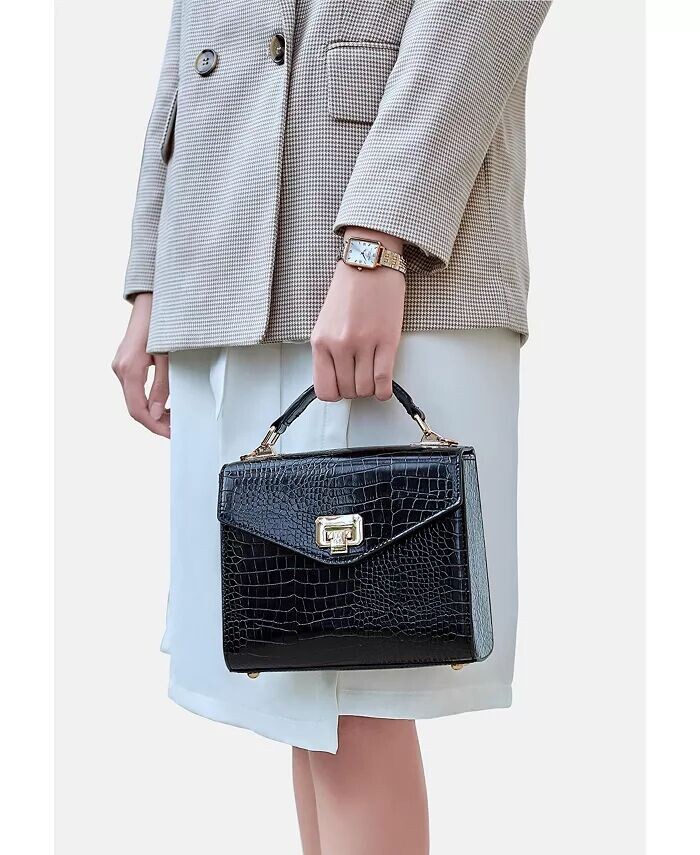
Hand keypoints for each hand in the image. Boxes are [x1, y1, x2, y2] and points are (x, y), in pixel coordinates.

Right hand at [112, 293, 169, 437]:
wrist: (151, 303)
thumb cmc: (162, 326)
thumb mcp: (168, 359)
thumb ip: (162, 387)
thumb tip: (157, 414)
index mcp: (129, 369)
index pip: (137, 410)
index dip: (154, 426)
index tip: (170, 434)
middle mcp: (120, 370)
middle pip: (134, 407)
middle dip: (155, 421)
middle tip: (175, 428)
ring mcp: (120, 367)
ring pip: (133, 399)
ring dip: (152, 412)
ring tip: (172, 418)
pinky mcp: (124, 364)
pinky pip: (134, 389)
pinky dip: (147, 400)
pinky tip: (163, 403)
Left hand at [311, 229, 405, 401]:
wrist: (370, 262)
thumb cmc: (350, 288)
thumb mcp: (326, 321)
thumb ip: (328, 350)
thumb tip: (336, 376)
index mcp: (321, 341)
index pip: (324, 388)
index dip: (336, 393)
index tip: (342, 386)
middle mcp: (340, 345)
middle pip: (348, 391)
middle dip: (355, 390)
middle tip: (360, 378)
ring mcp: (363, 344)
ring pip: (366, 388)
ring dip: (370, 389)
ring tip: (372, 376)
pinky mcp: (387, 341)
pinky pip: (383, 380)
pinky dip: (384, 390)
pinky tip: (384, 387)